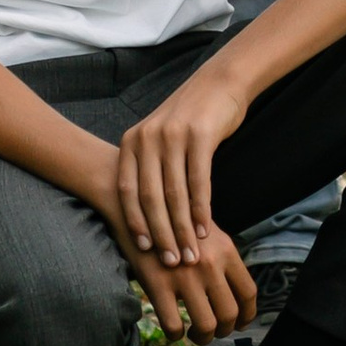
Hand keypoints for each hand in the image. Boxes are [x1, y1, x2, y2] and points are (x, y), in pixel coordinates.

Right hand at [112, 205, 256, 341]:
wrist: (136, 207)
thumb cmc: (174, 223)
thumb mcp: (207, 232)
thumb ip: (222, 259)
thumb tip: (235, 293)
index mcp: (225, 250)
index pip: (249, 292)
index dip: (247, 315)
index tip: (240, 323)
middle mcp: (209, 264)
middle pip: (229, 314)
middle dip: (224, 330)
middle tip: (214, 331)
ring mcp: (184, 275)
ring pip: (206, 325)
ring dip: (202, 337)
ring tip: (195, 332)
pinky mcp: (158, 285)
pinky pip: (173, 326)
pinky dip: (176, 334)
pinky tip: (174, 328)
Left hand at [115, 58, 254, 275]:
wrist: (219, 83)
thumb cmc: (188, 119)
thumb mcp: (157, 138)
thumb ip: (147, 170)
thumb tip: (143, 220)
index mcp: (132, 141)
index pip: (127, 191)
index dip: (134, 223)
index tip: (144, 251)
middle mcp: (148, 137)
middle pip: (150, 197)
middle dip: (161, 234)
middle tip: (171, 262)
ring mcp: (173, 135)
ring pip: (174, 194)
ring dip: (182, 229)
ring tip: (191, 254)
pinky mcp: (200, 135)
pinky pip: (198, 182)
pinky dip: (201, 210)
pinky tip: (204, 229)